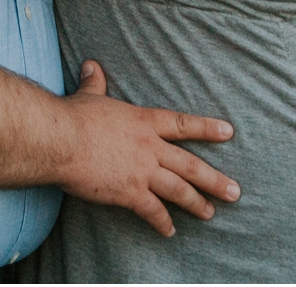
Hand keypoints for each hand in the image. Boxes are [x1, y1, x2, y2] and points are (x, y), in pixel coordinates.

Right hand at [59, 60, 238, 236]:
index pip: (183, 125)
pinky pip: (152, 211)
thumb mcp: (89, 95)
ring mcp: (142, 171)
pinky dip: (162, 222)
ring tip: (211, 213)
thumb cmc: (74, 116)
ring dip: (197, 203)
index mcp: (144, 121)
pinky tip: (169, 231)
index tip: (229, 132)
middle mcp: (150, 147)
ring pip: (179, 190)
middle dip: (214, 179)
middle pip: (190, 164)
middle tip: (234, 191)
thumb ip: (96, 82)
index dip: (207, 129)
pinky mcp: (130, 193)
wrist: (60, 140)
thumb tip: (92, 65)